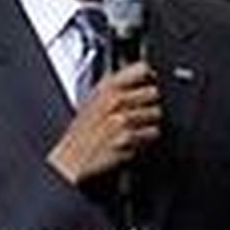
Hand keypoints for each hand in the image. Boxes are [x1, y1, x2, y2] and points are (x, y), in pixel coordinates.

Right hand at [48, 62, 161, 184]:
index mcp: (106, 88)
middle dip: (151, 102)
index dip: (149, 76)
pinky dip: (147, 138)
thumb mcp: (93, 100)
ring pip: (157, 113)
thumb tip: (145, 73)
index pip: (141, 69)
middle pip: (154, 92)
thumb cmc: (82, 133)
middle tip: (140, 112)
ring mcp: (122, 119)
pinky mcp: (129, 138)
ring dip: (149, 122)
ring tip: (133, 128)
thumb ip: (118, 86)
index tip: (150, 82)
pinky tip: (133, 139)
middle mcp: (115, 101)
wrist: (72, 160)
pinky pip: (153, 132)